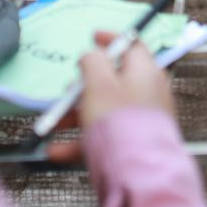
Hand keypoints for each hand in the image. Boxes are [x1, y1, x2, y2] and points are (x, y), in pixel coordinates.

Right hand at [45, 31, 174, 163]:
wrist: (138, 170)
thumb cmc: (118, 119)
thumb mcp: (99, 82)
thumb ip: (93, 62)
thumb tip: (92, 54)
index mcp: (145, 70)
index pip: (131, 44)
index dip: (111, 38)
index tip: (94, 36)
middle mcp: (149, 91)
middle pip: (114, 80)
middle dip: (85, 85)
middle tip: (68, 91)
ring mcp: (144, 118)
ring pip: (106, 109)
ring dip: (78, 114)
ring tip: (56, 123)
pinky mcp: (136, 141)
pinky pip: (106, 135)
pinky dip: (82, 139)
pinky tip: (57, 150)